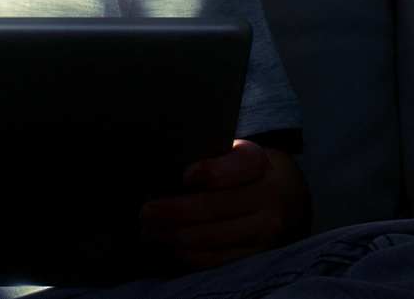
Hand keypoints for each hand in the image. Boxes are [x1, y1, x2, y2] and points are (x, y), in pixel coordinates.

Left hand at [138, 139, 304, 269]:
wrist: (257, 193)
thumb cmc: (222, 169)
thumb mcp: (216, 153)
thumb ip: (195, 158)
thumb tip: (155, 172)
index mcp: (256, 160)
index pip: (238, 166)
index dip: (211, 174)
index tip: (183, 178)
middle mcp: (268, 192)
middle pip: (218, 206)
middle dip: (177, 211)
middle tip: (146, 214)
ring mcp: (266, 226)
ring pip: (216, 236)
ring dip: (177, 237)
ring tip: (150, 233)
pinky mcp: (257, 252)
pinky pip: (220, 259)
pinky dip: (191, 255)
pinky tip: (171, 249)